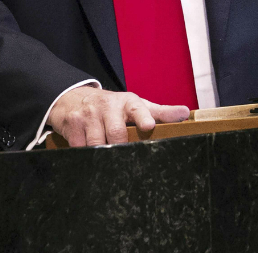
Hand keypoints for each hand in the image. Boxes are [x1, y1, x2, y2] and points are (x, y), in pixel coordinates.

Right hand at [47, 86, 189, 145]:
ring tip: (107, 158)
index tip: (149, 125)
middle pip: (116, 133)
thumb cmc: (113, 106)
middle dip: (120, 146)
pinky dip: (85, 153)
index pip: (138, 108)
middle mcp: (108, 106)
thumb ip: (160, 112)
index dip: (144, 117)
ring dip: (102, 153)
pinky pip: (80, 147)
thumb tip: (185, 113)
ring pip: (97, 143)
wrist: (74, 98)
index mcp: (128, 102)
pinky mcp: (72, 125)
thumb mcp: (136, 105)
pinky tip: (89, 154)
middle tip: (124, 156)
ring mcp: (89, 115)